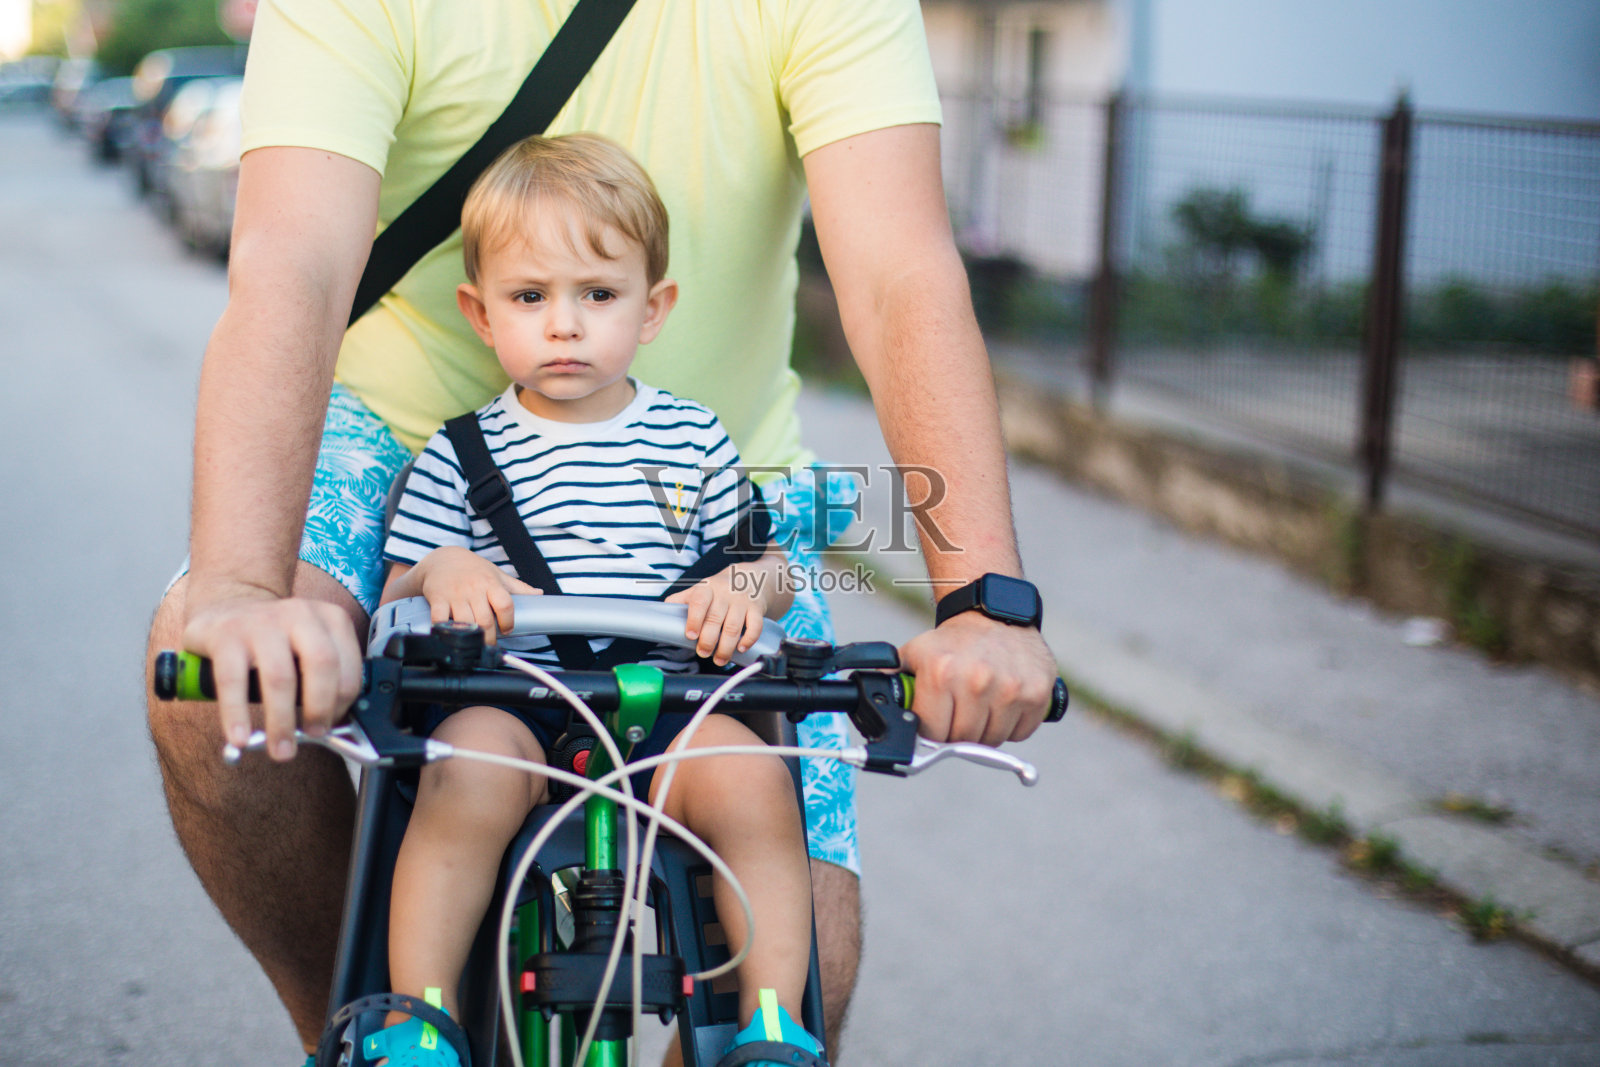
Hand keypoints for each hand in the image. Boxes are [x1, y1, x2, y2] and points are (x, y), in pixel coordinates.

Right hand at [181, 583, 363, 761]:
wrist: (227, 607)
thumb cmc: (276, 638)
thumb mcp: (308, 645)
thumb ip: (323, 676)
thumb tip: (329, 725)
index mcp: (330, 618)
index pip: (348, 664)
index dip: (344, 701)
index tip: (334, 724)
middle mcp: (300, 615)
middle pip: (321, 665)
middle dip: (320, 708)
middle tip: (313, 735)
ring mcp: (262, 623)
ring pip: (280, 678)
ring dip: (282, 721)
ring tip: (280, 749)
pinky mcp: (226, 636)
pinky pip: (233, 681)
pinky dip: (237, 714)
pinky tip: (241, 737)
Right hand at [400, 547, 541, 645]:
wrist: (442, 559)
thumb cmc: (473, 569)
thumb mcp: (497, 575)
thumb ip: (518, 587)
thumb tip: (540, 594)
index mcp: (491, 584)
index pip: (505, 605)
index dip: (508, 621)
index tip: (507, 630)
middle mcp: (473, 590)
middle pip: (485, 620)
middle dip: (490, 638)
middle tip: (490, 644)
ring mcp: (455, 595)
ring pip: (465, 624)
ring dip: (471, 638)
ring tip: (475, 644)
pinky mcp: (437, 599)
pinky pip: (439, 619)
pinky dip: (443, 631)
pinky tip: (449, 637)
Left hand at [665, 564, 770, 665]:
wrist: (750, 577)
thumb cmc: (719, 588)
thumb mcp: (699, 588)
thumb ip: (681, 600)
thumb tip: (661, 613)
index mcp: (707, 588)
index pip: (700, 602)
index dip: (694, 619)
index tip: (691, 635)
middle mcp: (724, 594)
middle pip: (716, 619)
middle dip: (708, 640)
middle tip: (703, 653)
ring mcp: (742, 601)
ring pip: (734, 627)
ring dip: (726, 647)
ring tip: (720, 659)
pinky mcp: (757, 609)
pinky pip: (755, 626)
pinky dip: (749, 639)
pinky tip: (741, 649)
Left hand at [898, 613, 1056, 746]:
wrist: (996, 614)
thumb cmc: (955, 641)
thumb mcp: (917, 653)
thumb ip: (894, 679)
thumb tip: (870, 699)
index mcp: (942, 673)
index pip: (933, 733)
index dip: (933, 731)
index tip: (937, 721)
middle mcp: (977, 681)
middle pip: (963, 740)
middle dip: (958, 731)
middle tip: (959, 712)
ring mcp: (1010, 689)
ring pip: (992, 740)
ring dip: (985, 731)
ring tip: (981, 705)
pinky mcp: (1037, 693)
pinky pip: (1020, 733)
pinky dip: (1012, 725)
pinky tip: (1003, 703)